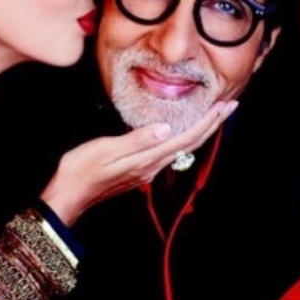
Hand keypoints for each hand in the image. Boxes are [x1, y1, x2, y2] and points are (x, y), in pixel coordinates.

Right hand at [40, 100, 237, 225]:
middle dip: (212, 124)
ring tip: (213, 116)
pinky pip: (170, 150)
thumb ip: (136, 140)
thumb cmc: (82, 170)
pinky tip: (182, 130)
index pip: (186, 137)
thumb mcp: (106, 151)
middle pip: (190, 143)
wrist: (69, 195)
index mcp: (147, 159)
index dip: (207, 121)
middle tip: (230, 105)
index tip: (224, 105)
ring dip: (201, 130)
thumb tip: (165, 128)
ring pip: (183, 147)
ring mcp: (146, 169)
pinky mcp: (139, 168)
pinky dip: (185, 136)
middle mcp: (152, 165)